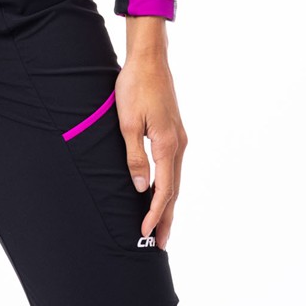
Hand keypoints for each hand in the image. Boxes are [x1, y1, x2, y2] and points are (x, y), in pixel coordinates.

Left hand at [114, 19, 186, 250]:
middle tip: (159, 245)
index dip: (154, 215)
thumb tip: (142, 188)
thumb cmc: (135, 87)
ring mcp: (178, 138)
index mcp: (167, 144)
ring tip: (162, 227)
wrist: (149, 60)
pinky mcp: (174, 132)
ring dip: (169, 205)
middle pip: (174, 191)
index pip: (164, 190)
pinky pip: (174, 167)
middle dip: (167, 219)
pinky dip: (170, 187)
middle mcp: (178, 144)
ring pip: (176, 180)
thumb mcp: (127, 122)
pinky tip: (163, 192)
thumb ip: (135, 156)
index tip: (144, 234)